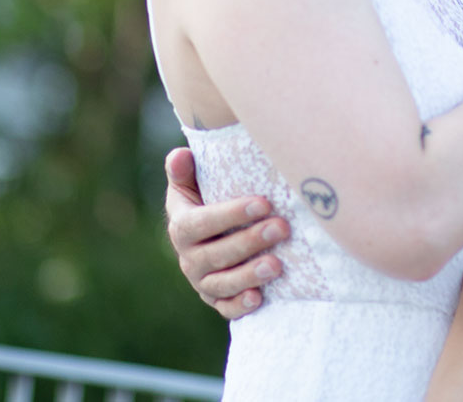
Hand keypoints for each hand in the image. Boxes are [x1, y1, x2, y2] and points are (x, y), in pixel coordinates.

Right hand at [163, 146, 288, 319]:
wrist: (209, 235)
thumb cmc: (206, 200)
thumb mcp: (191, 184)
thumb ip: (184, 170)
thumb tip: (181, 155)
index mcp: (182, 226)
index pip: (203, 221)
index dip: (232, 214)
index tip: (264, 203)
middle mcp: (189, 257)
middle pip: (217, 253)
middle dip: (250, 241)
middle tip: (282, 228)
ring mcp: (202, 281)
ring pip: (223, 283)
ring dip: (250, 275)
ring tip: (277, 265)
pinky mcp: (217, 299)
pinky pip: (226, 307)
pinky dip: (240, 306)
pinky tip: (259, 298)